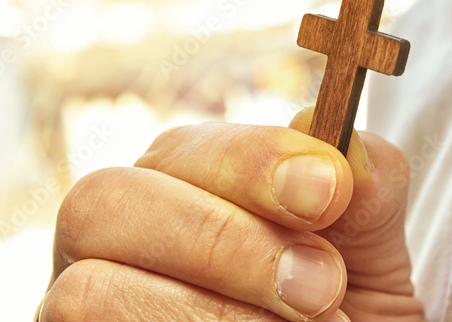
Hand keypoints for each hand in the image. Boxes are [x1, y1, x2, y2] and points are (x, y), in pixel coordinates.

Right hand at [39, 108, 426, 320]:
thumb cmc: (337, 312)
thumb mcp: (368, 254)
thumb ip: (364, 193)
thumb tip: (346, 151)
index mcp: (178, 183)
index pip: (183, 146)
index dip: (254, 160)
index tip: (330, 190)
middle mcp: (114, 236)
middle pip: (104, 201)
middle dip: (221, 239)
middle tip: (321, 286)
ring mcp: (83, 301)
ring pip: (89, 289)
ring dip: (208, 311)